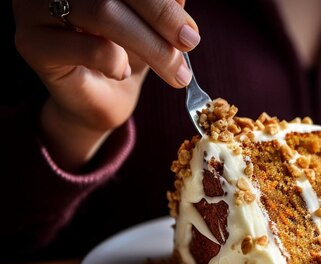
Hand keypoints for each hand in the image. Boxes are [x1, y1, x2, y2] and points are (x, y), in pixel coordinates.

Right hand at [12, 0, 199, 170]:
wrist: (97, 99)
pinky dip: (117, 62)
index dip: (161, 1)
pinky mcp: (32, 44)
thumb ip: (162, 6)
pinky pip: (91, 47)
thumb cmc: (124, 53)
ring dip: (152, 47)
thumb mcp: (151, 25)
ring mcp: (35, 8)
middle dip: (162, 18)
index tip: (190, 29)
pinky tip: (120, 71)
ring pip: (104, 13)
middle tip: (190, 44)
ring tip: (175, 72)